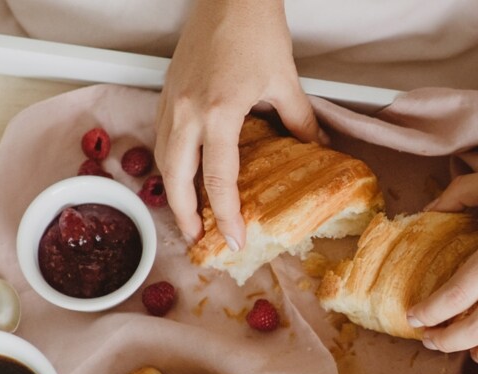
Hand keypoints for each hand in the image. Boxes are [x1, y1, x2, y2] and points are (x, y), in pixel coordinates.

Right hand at [155, 0, 322, 247]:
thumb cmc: (256, 29)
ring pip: (162, 159)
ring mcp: (171, 101)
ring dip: (172, 190)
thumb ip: (299, 121)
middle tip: (199, 239)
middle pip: (176, 178)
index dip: (225, 215)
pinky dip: (169, 162)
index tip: (234, 240)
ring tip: (188, 213)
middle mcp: (186, 111)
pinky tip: (182, 173)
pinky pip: (161, 137)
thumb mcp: (285, 80)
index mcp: (219, 112)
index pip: (218, 179)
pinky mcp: (167, 91)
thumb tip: (316, 149)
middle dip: (184, 215)